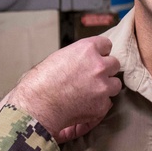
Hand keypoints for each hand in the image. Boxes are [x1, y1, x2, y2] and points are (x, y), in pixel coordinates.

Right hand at [4, 36, 120, 139]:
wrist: (36, 105)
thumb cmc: (40, 82)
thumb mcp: (59, 57)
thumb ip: (77, 57)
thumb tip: (84, 61)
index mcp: (87, 49)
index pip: (107, 45)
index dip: (101, 53)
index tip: (97, 58)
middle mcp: (98, 66)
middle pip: (115, 64)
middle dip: (105, 70)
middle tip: (93, 77)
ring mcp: (102, 86)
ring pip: (115, 84)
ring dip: (106, 87)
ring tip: (90, 92)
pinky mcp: (102, 105)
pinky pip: (107, 102)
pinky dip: (98, 104)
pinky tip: (85, 105)